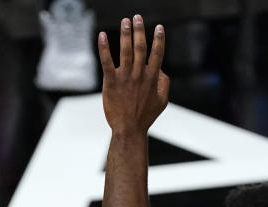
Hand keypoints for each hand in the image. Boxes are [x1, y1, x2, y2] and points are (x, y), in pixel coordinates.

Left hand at [98, 15, 168, 135]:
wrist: (129, 129)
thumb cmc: (146, 116)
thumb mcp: (162, 101)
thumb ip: (164, 83)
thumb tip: (161, 68)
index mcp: (152, 78)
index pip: (157, 54)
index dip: (158, 39)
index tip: (159, 27)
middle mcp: (139, 75)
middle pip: (140, 48)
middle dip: (139, 30)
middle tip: (137, 17)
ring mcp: (125, 77)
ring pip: (126, 51)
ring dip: (125, 34)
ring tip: (125, 21)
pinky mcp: (111, 81)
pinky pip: (106, 61)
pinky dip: (104, 47)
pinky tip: (102, 35)